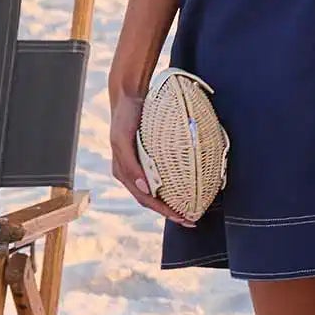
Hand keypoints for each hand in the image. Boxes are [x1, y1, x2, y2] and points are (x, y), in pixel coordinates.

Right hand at [107, 91, 191, 224]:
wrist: (128, 95)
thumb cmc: (124, 118)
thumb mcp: (122, 140)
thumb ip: (130, 165)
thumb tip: (145, 188)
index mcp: (124, 172)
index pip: (145, 198)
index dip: (163, 211)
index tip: (183, 218)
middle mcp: (131, 172)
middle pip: (152, 199)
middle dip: (170, 212)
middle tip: (191, 219)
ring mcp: (140, 165)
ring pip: (157, 190)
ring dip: (172, 201)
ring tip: (190, 208)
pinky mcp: (148, 156)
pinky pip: (161, 175)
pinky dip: (173, 184)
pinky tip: (186, 186)